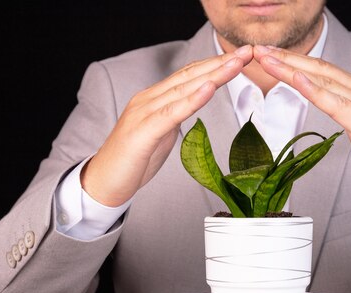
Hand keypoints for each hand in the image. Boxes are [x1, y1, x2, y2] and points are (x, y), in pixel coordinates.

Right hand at [80, 45, 252, 206]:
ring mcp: (144, 113)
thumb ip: (174, 116)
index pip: (188, 76)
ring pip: (183, 89)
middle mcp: (148, 100)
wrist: (103, 182)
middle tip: (247, 52)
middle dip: (220, 63)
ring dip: (213, 75)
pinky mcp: (143, 132)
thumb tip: (191, 107)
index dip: (215, 64)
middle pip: (189, 76)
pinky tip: (209, 88)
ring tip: (236, 63)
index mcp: (154, 99)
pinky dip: (192, 99)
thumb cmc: (132, 161)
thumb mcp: (160, 134)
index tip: (240, 57)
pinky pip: (171, 113)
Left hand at [253, 45, 350, 204]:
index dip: (293, 61)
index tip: (268, 55)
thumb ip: (346, 113)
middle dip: (285, 57)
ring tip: (266, 59)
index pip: (320, 71)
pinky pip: (335, 103)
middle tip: (257, 48)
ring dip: (291, 68)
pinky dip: (314, 90)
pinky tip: (296, 80)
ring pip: (322, 81)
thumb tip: (329, 107)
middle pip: (317, 69)